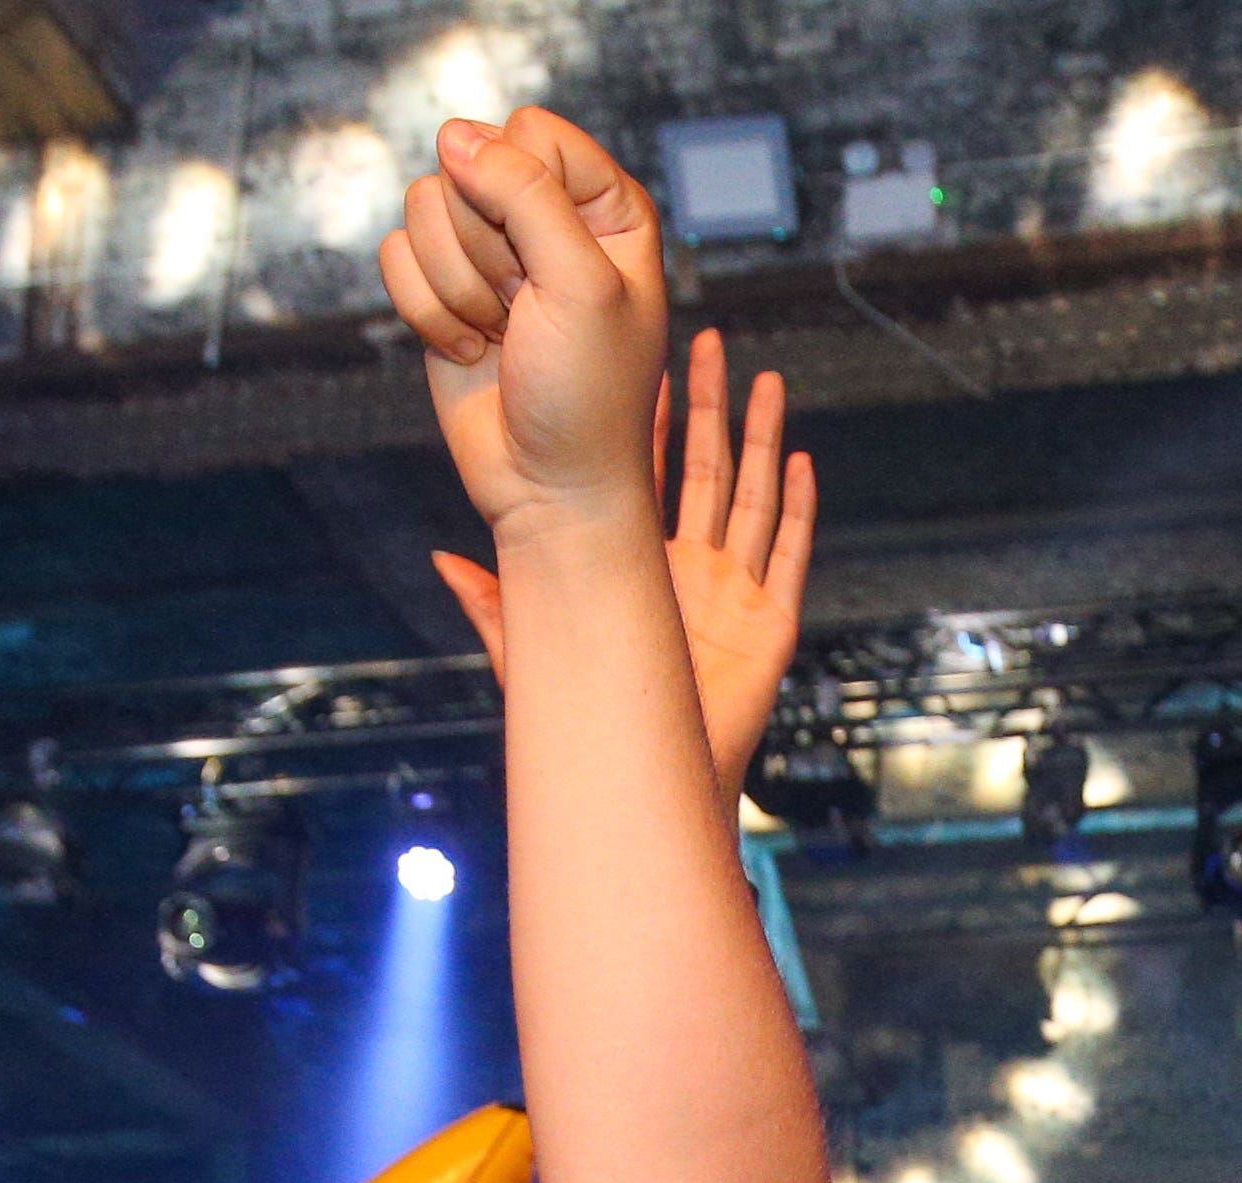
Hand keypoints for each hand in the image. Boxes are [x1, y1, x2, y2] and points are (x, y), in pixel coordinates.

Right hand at [383, 110, 670, 542]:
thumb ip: (524, 193)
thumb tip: (453, 136)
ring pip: (425, 207)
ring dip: (456, 286)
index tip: (552, 263)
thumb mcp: (579, 283)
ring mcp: (489, 252)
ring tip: (503, 334)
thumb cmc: (587, 393)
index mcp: (604, 204)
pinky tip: (471, 350)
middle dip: (488, 250)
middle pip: (469, 166)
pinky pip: (396, 256)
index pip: (531, 133)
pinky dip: (425, 312)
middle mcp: (546, 216)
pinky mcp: (441, 288)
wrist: (549, 485)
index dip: (523, 191)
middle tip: (527, 312)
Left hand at [436, 327, 820, 794]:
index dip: (648, 418)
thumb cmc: (595, 723)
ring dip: (760, 438)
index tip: (645, 362)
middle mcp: (689, 568)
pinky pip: (789, 555)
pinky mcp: (769, 624)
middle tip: (711, 343)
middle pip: (705, 468)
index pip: (646, 475)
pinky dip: (799, 508)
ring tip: (766, 381)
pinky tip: (800, 460)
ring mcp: (733, 591)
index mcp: (639, 566)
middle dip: (710, 405)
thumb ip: (495, 605)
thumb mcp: (539, 656)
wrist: (650, 779)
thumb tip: (441, 560)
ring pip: (752, 497)